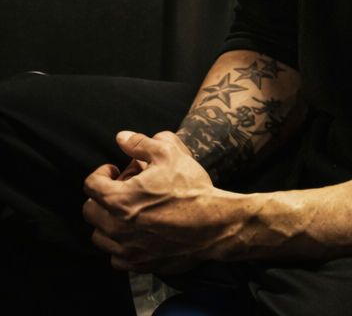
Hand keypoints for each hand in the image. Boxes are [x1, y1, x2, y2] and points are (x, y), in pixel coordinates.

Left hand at [83, 129, 235, 272]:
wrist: (212, 225)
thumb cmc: (190, 189)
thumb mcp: (169, 154)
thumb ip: (141, 144)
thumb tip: (122, 138)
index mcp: (119, 199)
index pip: (90, 185)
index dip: (102, 172)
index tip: (116, 170)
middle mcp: (115, 227)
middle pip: (90, 211)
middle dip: (104, 195)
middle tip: (126, 188)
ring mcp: (125, 248)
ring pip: (99, 235)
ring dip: (109, 221)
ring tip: (131, 210)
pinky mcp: (136, 264)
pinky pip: (115, 256)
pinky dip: (121, 244)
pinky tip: (138, 232)